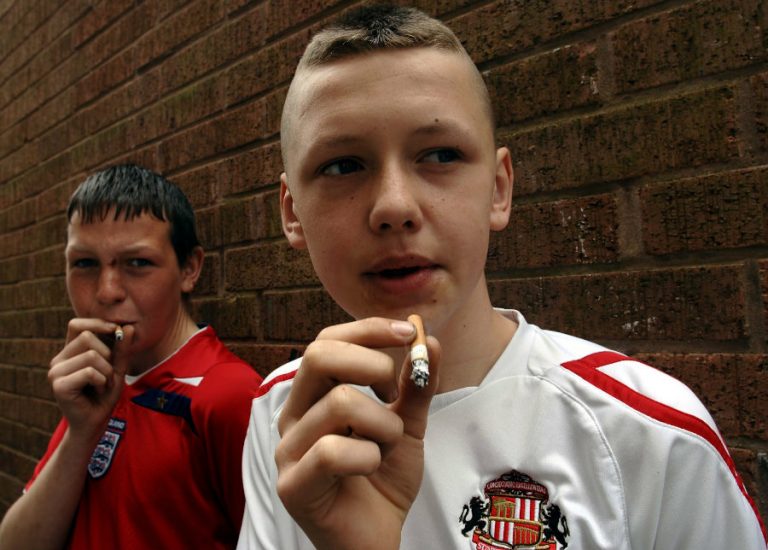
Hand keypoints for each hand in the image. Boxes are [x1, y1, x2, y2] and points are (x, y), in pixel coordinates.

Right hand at [48, 319, 133, 442]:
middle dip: (107, 355)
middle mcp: (59, 360)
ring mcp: (55, 372)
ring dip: (106, 372)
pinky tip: (97, 392)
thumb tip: (128, 326)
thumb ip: (122, 349)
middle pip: (87, 337)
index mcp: (70, 352)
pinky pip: (89, 372)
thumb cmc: (104, 395)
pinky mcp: (59, 385)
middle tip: (107, 375)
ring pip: (91, 355)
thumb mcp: (117, 368)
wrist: (95, 423)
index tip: (116, 330)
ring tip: (102, 385)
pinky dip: (101, 382)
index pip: (76, 324)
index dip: (96, 323)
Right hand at [275, 317, 440, 549]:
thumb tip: (429, 339)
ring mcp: (287, 450)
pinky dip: (369, 457)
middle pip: (318, 356)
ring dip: (383, 425)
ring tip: (385, 447)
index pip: (326, 341)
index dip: (368, 329)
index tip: (410, 331)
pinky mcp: (292, 485)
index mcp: (313, 396)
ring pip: (340, 403)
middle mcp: (293, 416)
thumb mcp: (407, 424)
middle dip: (372, 363)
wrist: (376, 537)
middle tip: (394, 390)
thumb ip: (415, 385)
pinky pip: (334, 451)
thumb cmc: (383, 479)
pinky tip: (369, 469)